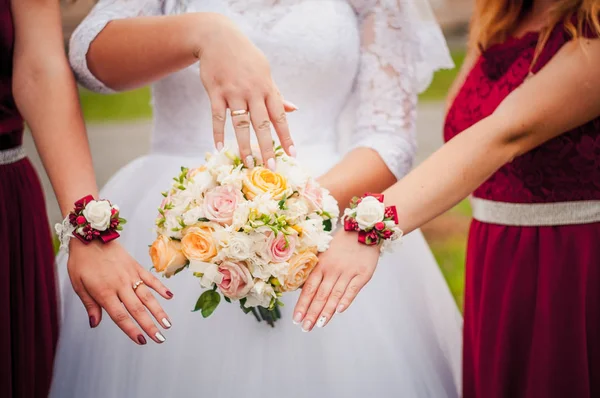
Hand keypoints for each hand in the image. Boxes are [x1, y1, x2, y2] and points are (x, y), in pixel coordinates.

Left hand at [67, 239, 172, 344]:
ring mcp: (130, 275)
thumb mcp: (78, 285)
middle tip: (160, 338)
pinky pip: (150, 278)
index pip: (121, 315)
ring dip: (158, 310)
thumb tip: (94, 323)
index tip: (141, 340)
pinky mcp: (136, 266)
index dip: (131, 329)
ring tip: (168, 324)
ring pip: (147, 296)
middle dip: (150, 325)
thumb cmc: (81, 262)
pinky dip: (160, 287)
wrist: (90, 236)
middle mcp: (120, 285)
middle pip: (138, 309)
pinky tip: (169, 297)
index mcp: (104, 292)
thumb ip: (90, 304)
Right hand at [198, 16, 296, 169]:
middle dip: (266, 147)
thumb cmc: (246, 58)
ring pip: (240, 123)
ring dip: (244, 145)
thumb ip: (276, 94)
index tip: (292, 154)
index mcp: (267, 88)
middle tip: (270, 167)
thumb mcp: (265, 72)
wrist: (219, 38)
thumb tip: (294, 109)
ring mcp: (233, 92)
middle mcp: (252, 92)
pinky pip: (217, 116)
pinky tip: (219, 148)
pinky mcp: (215, 92)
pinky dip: (218, 132)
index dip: (286, 136)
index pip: (280, 117)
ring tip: (248, 163)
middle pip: (261, 124)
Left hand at [293, 230, 379, 331]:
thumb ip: (316, 272)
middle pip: (320, 294)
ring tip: (319, 324)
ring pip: (335, 294)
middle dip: (312, 313)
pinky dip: (346, 299)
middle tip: (305, 328)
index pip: (308, 288)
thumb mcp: (324, 255)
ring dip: (327, 311)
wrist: (363, 229)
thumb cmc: (341, 246)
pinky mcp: (362, 274)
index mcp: (321, 265)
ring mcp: (347, 272)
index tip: (296, 319)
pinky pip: (353, 288)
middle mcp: (332, 269)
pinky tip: (340, 310)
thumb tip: (304, 292)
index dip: (302, 304)